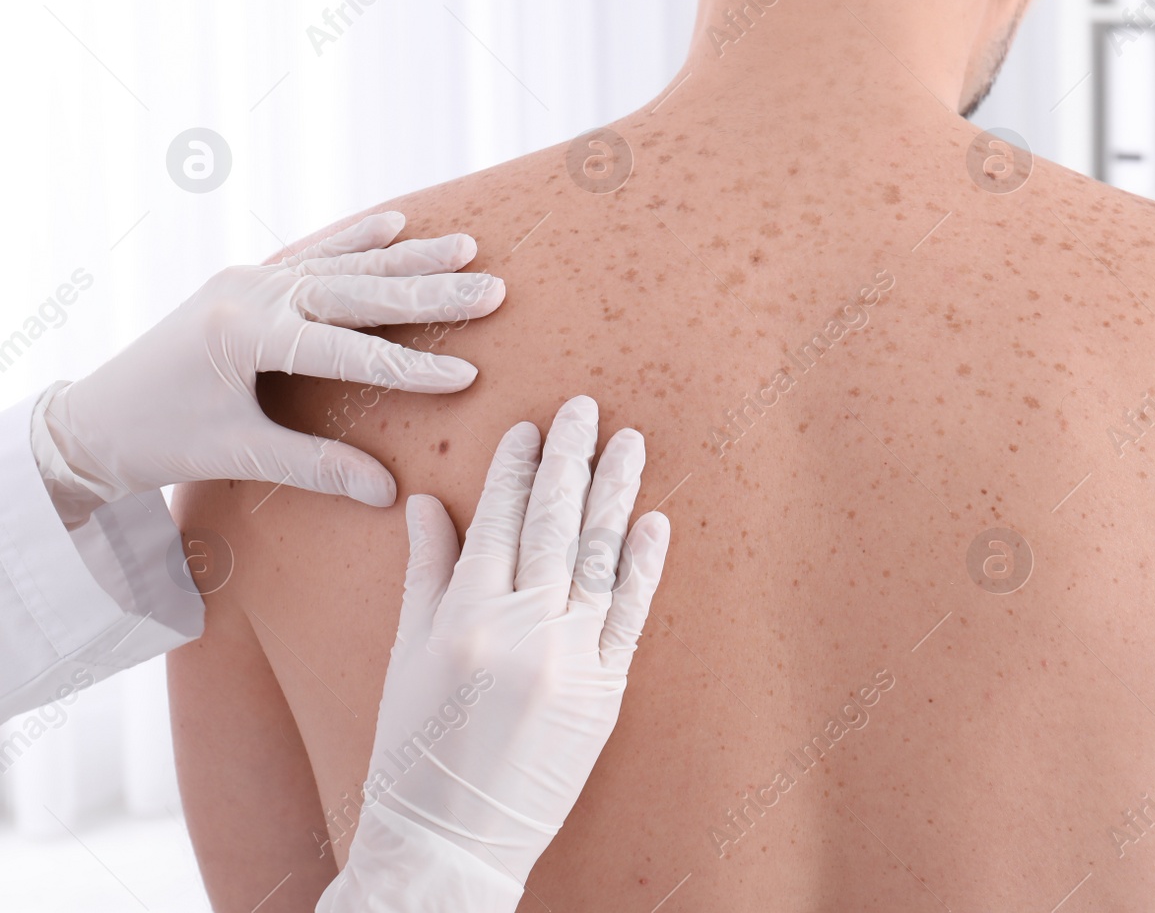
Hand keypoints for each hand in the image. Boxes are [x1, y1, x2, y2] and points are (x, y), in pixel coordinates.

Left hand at [38, 211, 502, 518]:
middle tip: (490, 288)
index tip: (466, 373)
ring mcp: (247, 279)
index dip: (407, 368)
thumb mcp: (238, 455)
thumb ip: (316, 467)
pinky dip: (356, 239)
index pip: (344, 351)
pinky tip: (397, 223)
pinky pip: (312, 254)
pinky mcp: (247, 279)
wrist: (93, 416)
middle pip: (354, 291)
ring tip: (466, 248)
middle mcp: (247, 293)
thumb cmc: (161, 440)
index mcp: (241, 335)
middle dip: (427, 294)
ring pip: (341, 264)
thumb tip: (388, 491)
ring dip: (406, 258)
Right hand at [321, 398, 669, 910]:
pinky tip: (654, 522)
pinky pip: (629, 615)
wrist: (452, 838)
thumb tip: (427, 503)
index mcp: (464, 615)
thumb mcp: (408, 655)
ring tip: (628, 443)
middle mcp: (519, 627)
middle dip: (570, 460)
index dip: (518, 468)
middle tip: (586, 408)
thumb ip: (426, 574)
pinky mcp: (604, 690)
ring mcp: (568, 657)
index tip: (532, 427)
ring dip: (615, 494)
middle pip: (553, 525)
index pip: (499, 519)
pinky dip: (643, 566)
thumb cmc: (415, 748)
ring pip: (598, 557)